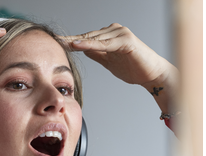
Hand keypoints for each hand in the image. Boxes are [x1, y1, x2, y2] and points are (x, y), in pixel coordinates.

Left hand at [61, 24, 176, 88]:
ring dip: (77, 42)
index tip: (54, 42)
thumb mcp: (108, 61)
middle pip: (87, 36)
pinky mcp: (126, 40)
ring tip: (61, 43)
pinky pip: (105, 44)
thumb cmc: (133, 68)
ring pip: (94, 39)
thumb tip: (81, 49)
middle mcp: (114, 30)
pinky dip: (91, 44)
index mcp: (109, 35)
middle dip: (70, 40)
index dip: (70, 41)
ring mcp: (120, 33)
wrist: (152, 75)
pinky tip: (77, 45)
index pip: (85, 37)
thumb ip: (96, 53)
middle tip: (53, 40)